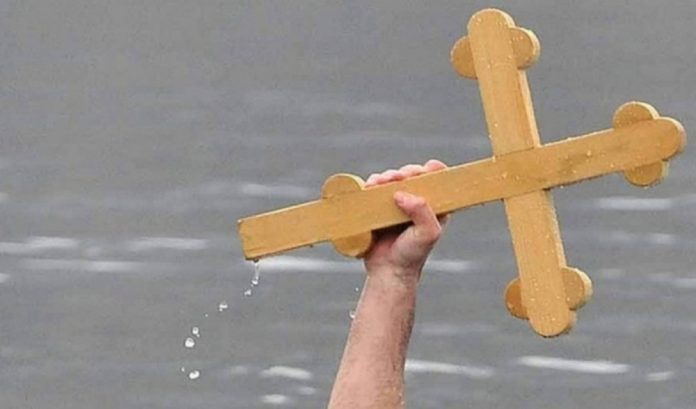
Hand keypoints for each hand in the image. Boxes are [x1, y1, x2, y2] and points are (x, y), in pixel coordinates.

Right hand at [363, 159, 448, 283]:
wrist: (388, 272)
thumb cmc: (412, 255)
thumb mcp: (428, 234)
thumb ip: (422, 211)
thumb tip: (402, 194)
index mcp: (434, 207)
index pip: (437, 180)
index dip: (432, 170)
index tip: (425, 168)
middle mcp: (416, 203)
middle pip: (413, 175)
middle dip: (405, 172)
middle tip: (397, 177)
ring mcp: (397, 205)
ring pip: (393, 180)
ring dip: (386, 176)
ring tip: (380, 182)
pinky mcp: (379, 208)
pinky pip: (376, 190)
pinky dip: (372, 184)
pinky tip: (370, 186)